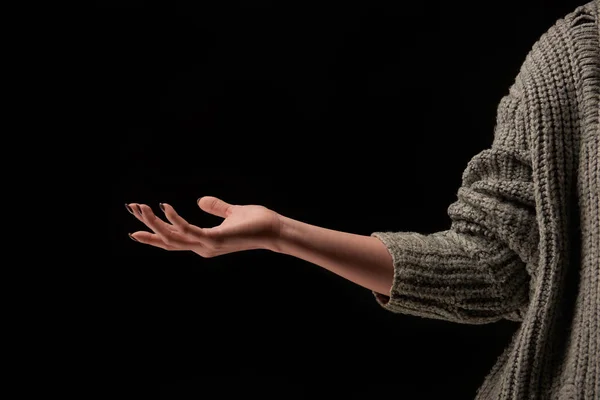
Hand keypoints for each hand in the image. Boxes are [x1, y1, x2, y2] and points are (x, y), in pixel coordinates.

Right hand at [125, 196, 281, 256]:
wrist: (274, 229)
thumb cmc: (256, 222)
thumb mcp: (231, 212)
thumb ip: (216, 208)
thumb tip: (200, 200)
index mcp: (204, 242)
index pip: (173, 239)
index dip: (154, 233)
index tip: (134, 227)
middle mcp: (202, 247)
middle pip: (167, 240)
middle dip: (147, 226)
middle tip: (130, 209)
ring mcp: (207, 246)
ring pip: (172, 237)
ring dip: (154, 222)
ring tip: (139, 206)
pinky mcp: (214, 240)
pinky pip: (188, 230)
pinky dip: (175, 219)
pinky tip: (164, 206)